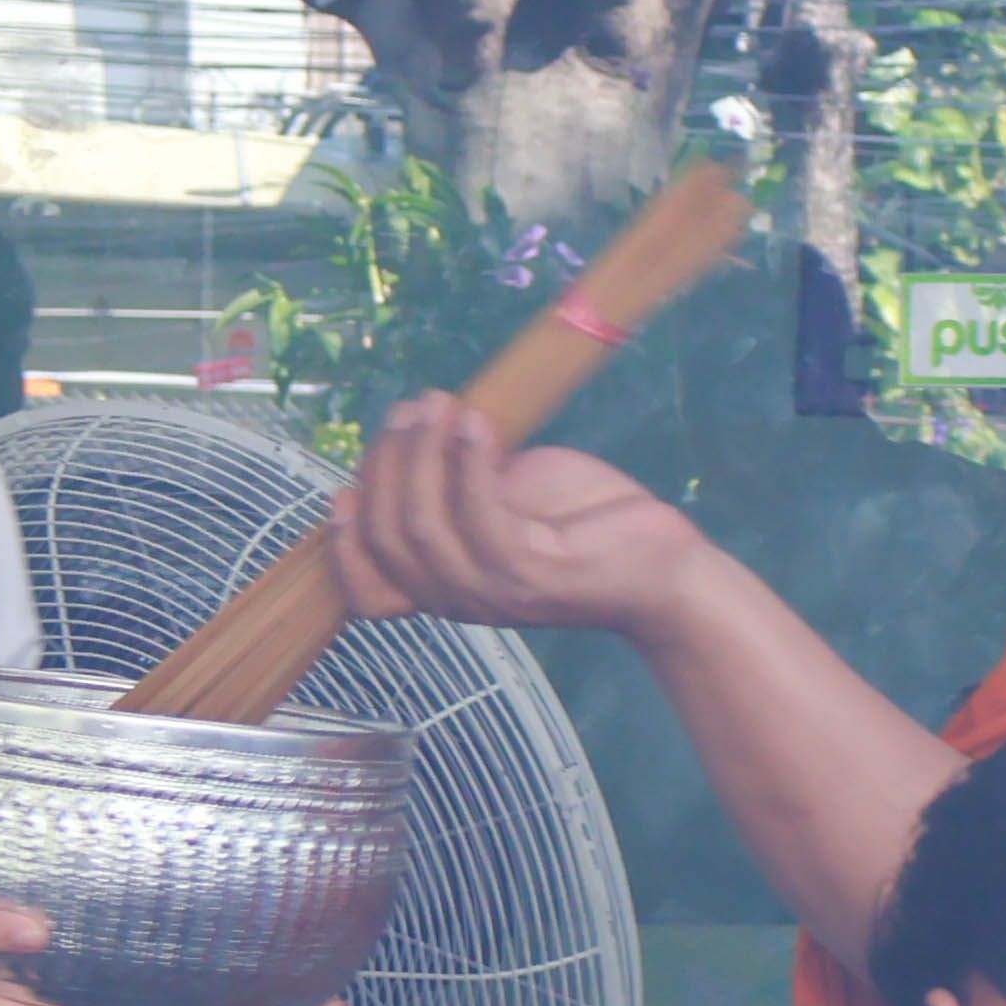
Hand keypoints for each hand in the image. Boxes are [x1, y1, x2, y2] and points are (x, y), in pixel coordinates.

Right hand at [329, 399, 709, 638]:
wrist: (661, 565)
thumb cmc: (583, 525)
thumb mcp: (504, 499)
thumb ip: (455, 482)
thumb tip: (419, 432)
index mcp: (446, 589)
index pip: (368, 591)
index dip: (344, 544)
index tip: (345, 489)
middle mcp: (461, 601)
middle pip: (388, 539)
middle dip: (387, 465)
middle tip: (411, 409)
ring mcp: (495, 593)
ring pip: (423, 528)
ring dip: (422, 454)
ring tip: (438, 404)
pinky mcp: (532, 575)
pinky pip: (479, 515)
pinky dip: (468, 461)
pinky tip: (476, 422)